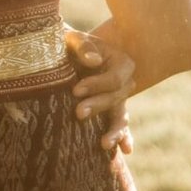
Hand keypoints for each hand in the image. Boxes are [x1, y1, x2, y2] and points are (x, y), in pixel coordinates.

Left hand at [65, 26, 134, 156]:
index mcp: (121, 63)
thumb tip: (94, 62)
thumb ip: (83, 46)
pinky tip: (125, 150)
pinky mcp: (109, 112)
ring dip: (114, 131)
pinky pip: (119, 127)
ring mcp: (118, 100)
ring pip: (121, 118)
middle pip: (116, 99)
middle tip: (78, 113)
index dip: (97, 86)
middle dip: (98, 106)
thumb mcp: (73, 39)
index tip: (76, 90)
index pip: (114, 80)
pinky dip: (123, 138)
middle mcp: (125, 83)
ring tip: (104, 144)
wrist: (65, 54)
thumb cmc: (69, 44)